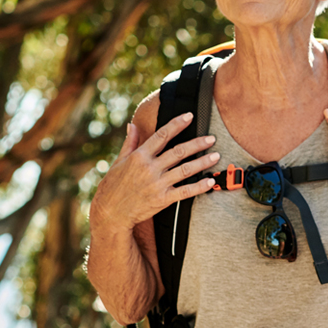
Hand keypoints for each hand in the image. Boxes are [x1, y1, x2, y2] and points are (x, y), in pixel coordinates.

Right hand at [90, 113, 220, 237]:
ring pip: (185, 170)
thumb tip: (133, 124)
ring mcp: (157, 184)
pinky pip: (185, 192)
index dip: (177, 124)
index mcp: (139, 156)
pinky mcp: (162, 199)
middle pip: (178, 152)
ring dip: (202, 162)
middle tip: (211, 138)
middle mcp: (150, 168)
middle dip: (197, 144)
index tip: (190, 116)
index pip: (162, 136)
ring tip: (216, 156)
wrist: (111, 212)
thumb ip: (130, 142)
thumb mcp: (119, 161)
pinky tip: (210, 181)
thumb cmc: (113, 185)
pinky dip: (199, 187)